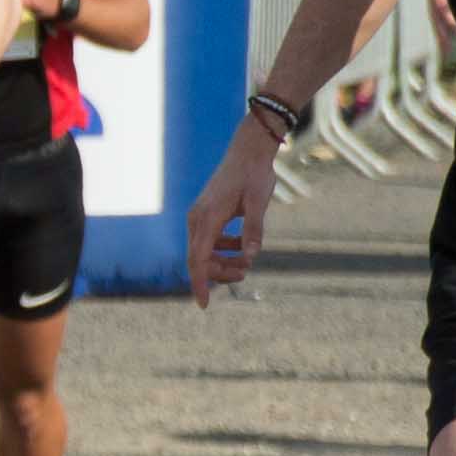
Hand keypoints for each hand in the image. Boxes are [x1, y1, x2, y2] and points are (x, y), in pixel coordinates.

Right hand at [186, 129, 276, 306]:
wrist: (248, 150)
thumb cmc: (254, 175)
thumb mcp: (258, 203)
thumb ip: (253, 230)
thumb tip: (251, 258)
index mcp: (207, 218)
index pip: (198, 259)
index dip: (200, 284)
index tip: (204, 305)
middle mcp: (197, 219)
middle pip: (199, 259)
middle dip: (219, 273)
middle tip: (245, 274)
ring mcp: (199, 216)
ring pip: (203, 252)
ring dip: (222, 262)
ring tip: (247, 263)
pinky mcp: (205, 213)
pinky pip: (208, 241)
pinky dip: (223, 249)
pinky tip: (241, 246)